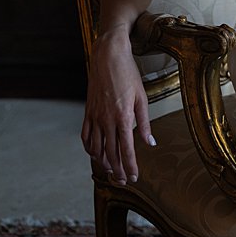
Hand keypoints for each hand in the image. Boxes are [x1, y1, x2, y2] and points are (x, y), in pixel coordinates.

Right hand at [82, 37, 153, 184]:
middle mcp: (107, 119)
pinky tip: (94, 153)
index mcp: (123, 117)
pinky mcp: (88, 111)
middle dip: (118, 170)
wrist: (108, 56)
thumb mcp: (142, 98)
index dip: (130, 166)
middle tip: (123, 180)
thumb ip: (144, 123)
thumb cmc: (128, 74)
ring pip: (96, 147)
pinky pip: (86, 134)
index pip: (126, 149)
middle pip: (111, 152)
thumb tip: (150, 142)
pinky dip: (89, 148)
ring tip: (111, 171)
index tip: (134, 177)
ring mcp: (95, 116)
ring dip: (103, 162)